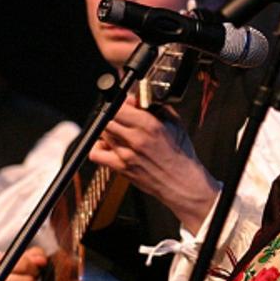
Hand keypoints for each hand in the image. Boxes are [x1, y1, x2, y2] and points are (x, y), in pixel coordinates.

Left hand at [90, 96, 218, 229]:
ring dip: (107, 130)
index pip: (119, 106)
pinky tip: (108, 147)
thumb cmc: (180, 155)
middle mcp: (136, 139)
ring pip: (102, 133)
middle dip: (111, 115)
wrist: (182, 183)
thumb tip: (138, 98)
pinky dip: (97, 148)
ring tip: (118, 132)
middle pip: (107, 119)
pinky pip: (97, 154)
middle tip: (119, 118)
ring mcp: (126, 154)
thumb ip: (156, 107)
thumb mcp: (175, 123)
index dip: (119, 103)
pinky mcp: (121, 168)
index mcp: (149, 125)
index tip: (125, 104)